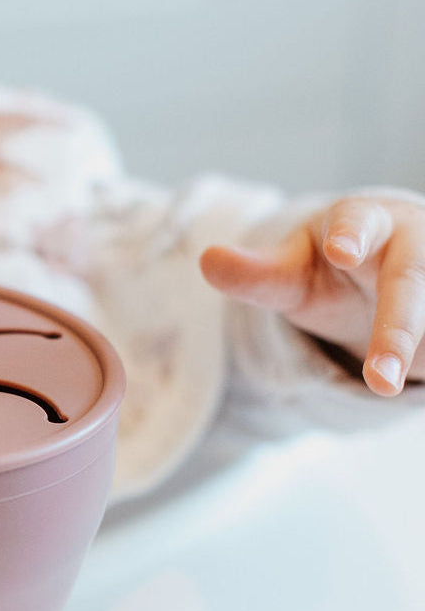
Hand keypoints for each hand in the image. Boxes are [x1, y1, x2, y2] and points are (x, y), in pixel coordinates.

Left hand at [200, 191, 424, 395]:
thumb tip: (207, 260)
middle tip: (381, 381)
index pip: (358, 222)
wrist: (386, 270)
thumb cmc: (331, 268)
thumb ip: (255, 273)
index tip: (342, 252)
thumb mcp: (291, 273)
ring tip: (399, 390)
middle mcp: (413, 239)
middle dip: (399, 330)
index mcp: (364, 220)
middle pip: (411, 279)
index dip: (352, 235)